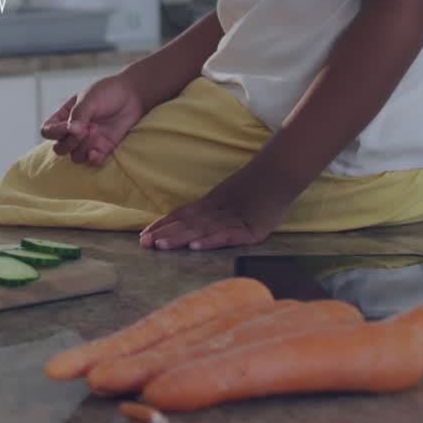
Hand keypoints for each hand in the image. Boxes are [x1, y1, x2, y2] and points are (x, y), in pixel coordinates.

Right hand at [41, 69, 146, 165]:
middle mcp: (73, 131)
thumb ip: (79, 114)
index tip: (69, 126)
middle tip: (84, 131)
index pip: (48, 131)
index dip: (54, 133)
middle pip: (59, 148)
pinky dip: (92, 159)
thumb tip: (72, 131)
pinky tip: (97, 152)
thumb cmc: (108, 92)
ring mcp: (88, 141)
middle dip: (70, 143)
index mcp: (65, 116)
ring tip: (96, 132)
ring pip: (75, 156)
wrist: (132, 95)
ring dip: (83, 148)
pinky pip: (92, 161)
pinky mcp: (103, 148)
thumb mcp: (90, 98)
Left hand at [139, 167, 293, 250]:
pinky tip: (195, 246)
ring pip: (201, 230)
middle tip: (143, 244)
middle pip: (185, 224)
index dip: (162, 224)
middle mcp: (216, 211)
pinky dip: (210, 241)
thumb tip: (186, 222)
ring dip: (179, 238)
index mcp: (209, 204)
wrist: (280, 175)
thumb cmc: (255, 188)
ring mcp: (232, 220)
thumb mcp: (226, 197)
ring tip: (160, 245)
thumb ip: (208, 209)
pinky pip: (226, 236)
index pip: (180, 214)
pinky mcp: (250, 231)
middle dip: (163, 234)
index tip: (142, 234)